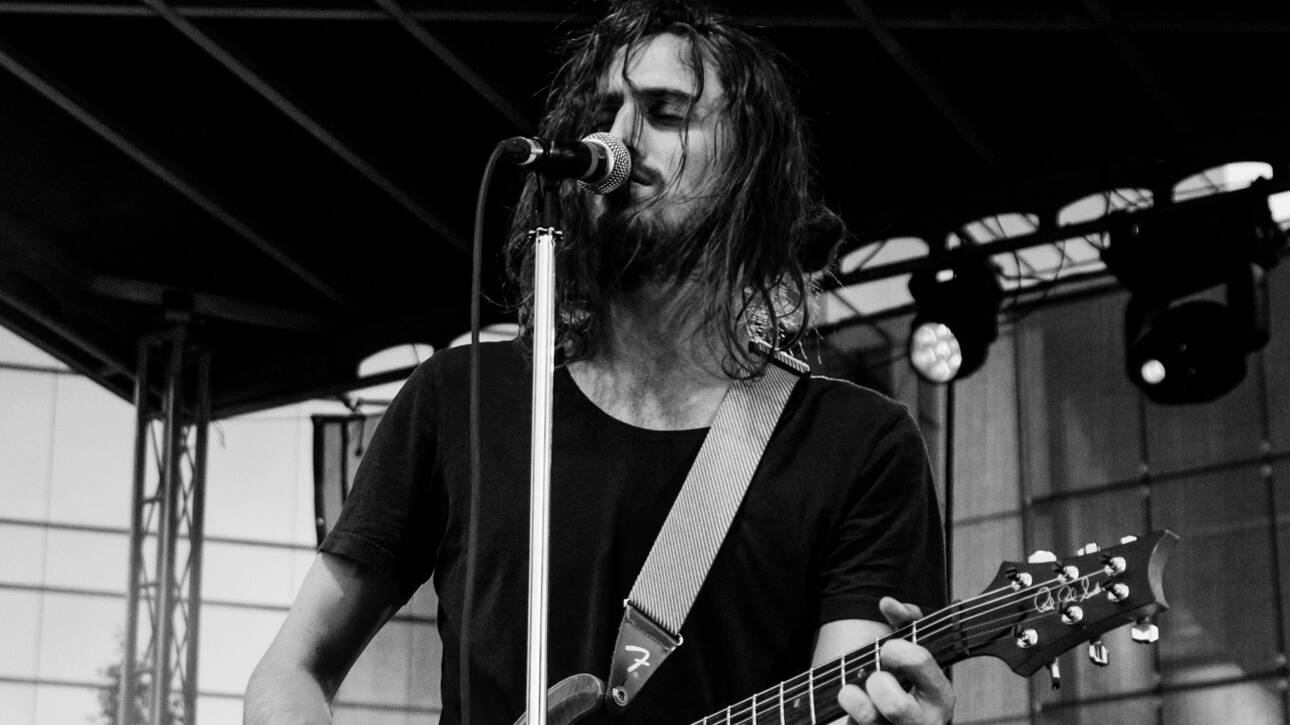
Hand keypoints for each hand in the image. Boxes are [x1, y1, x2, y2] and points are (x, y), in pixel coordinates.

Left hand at [836, 597, 953, 724]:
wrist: (895, 719)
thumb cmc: (903, 680)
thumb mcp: (911, 649)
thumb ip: (906, 621)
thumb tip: (889, 603)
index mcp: (940, 696)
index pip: (919, 661)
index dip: (897, 648)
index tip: (889, 649)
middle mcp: (924, 723)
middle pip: (895, 705)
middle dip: (877, 682)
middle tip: (876, 677)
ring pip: (869, 719)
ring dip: (852, 698)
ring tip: (852, 692)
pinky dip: (846, 715)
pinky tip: (852, 711)